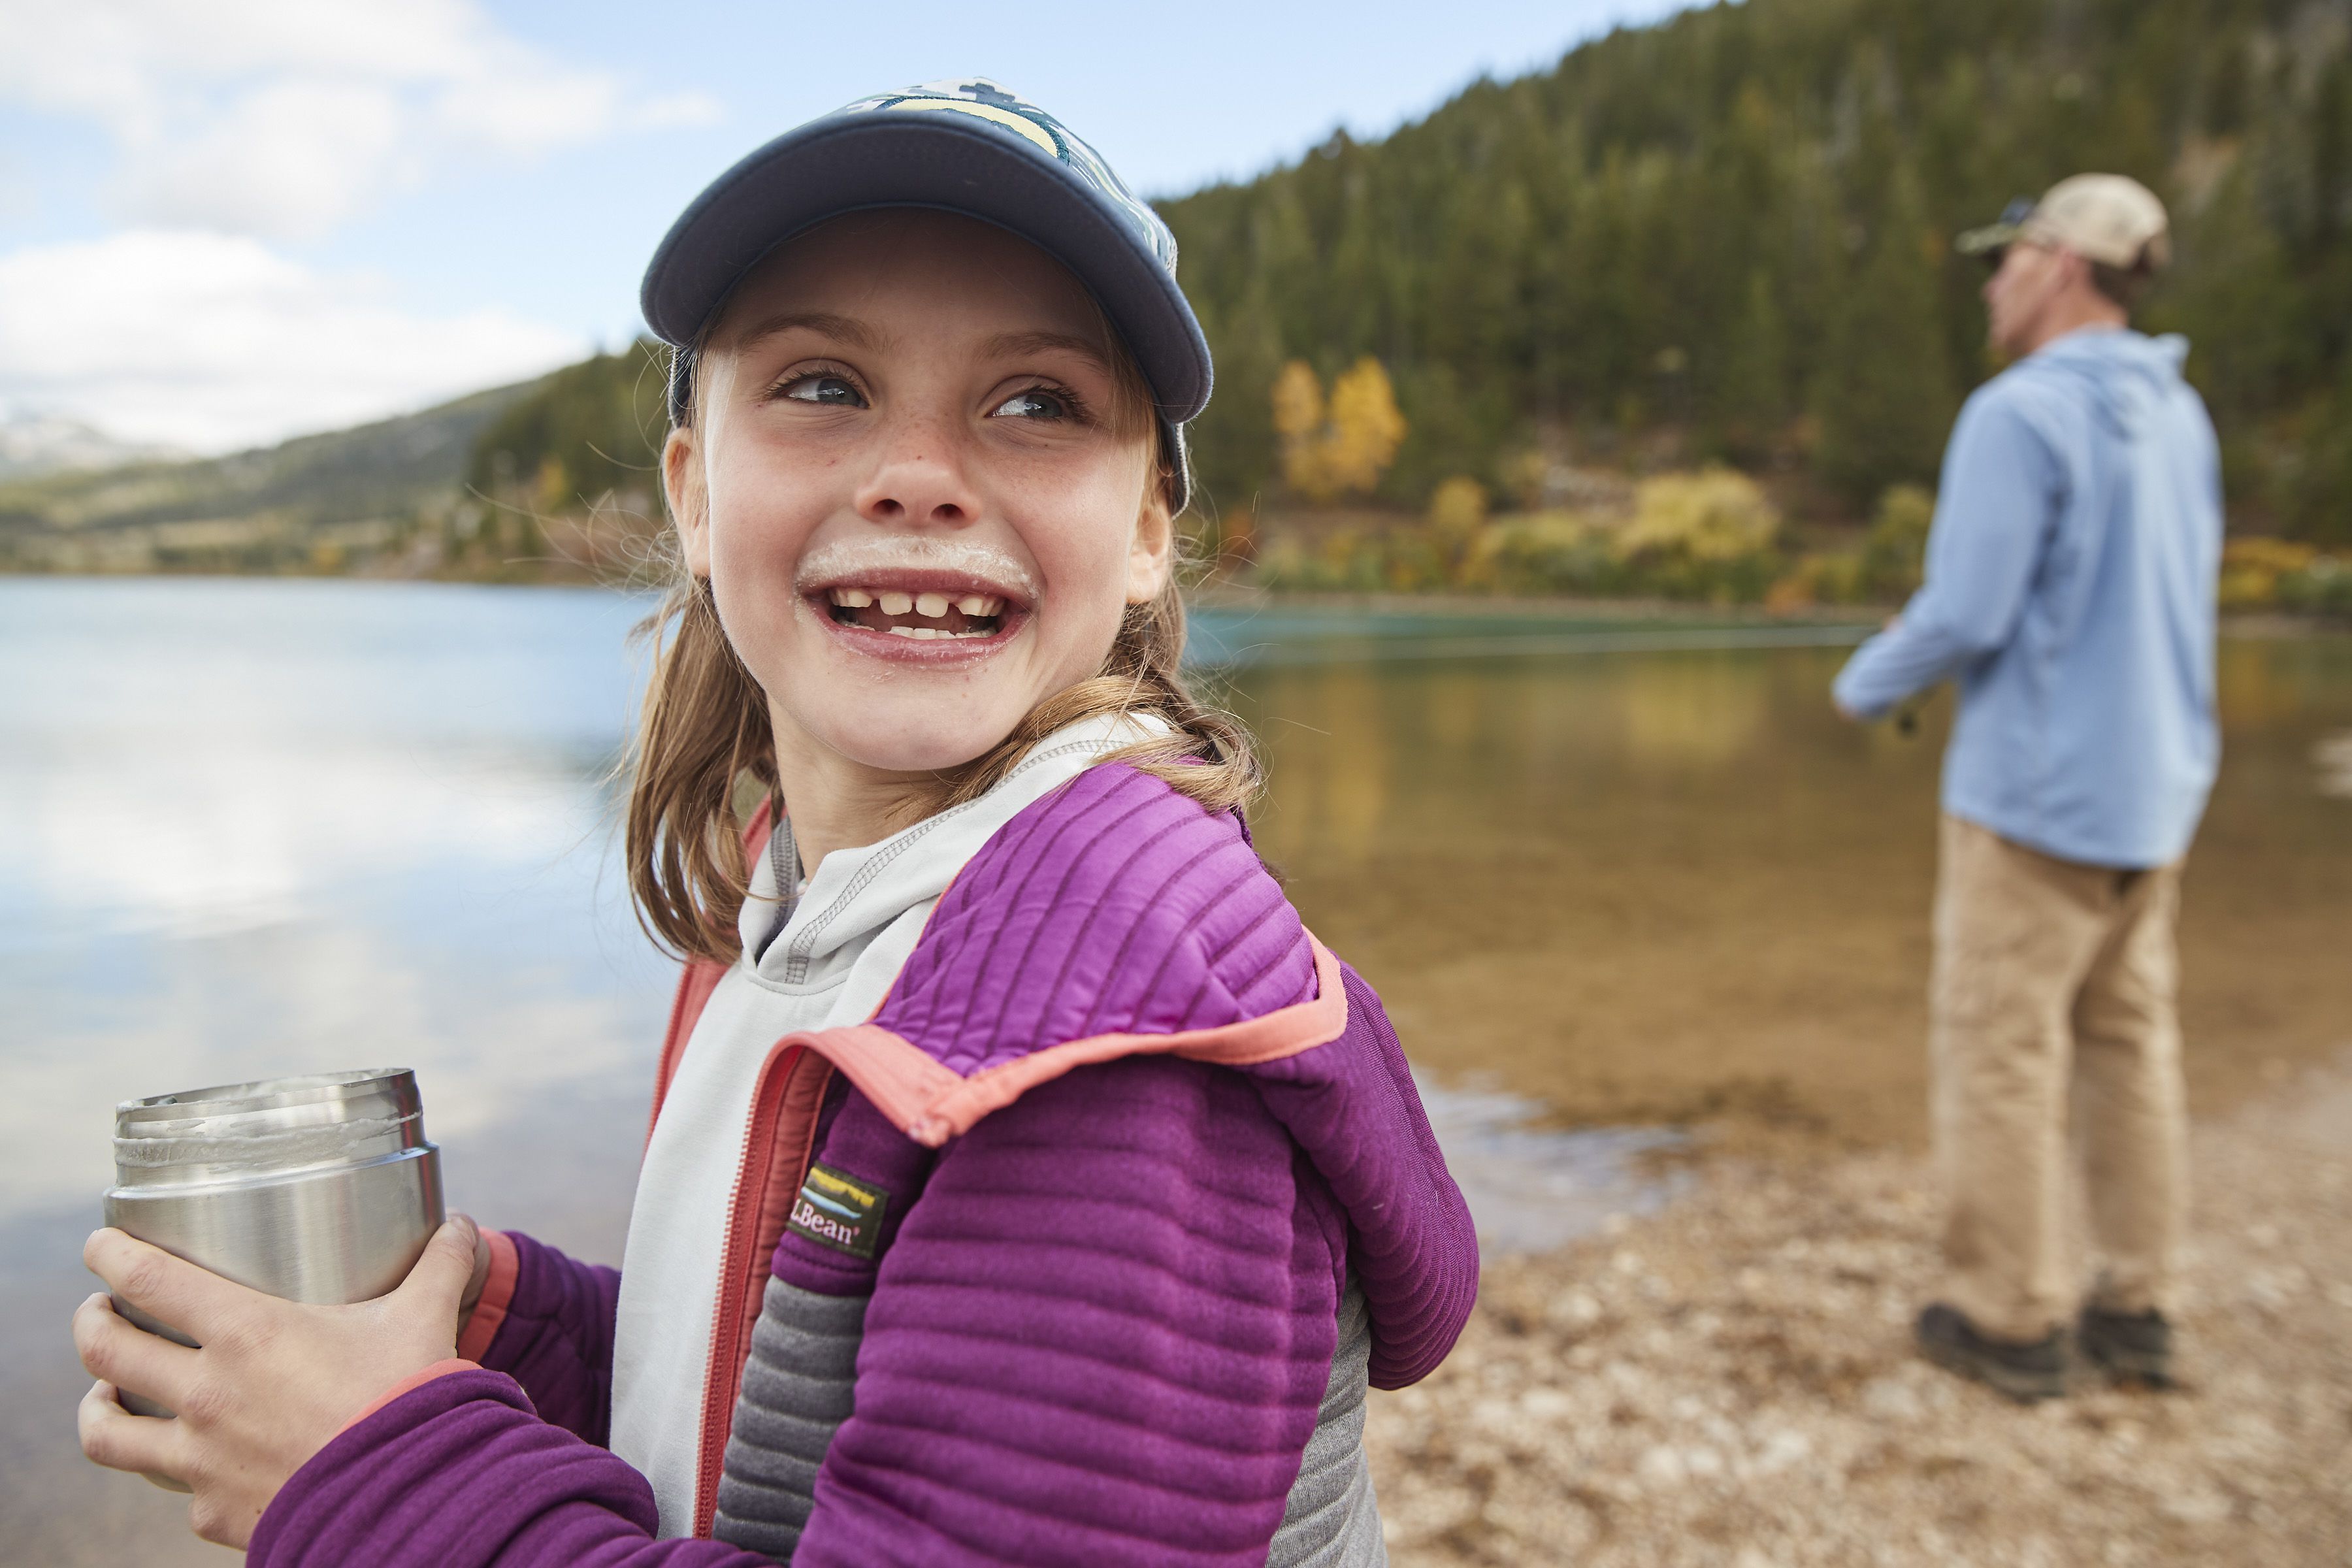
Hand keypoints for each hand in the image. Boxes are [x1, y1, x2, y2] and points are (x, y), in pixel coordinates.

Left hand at [74, 1216, 481, 1548]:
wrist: (410, 1497)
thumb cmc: (410, 1398)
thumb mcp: (423, 1318)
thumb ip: (437, 1266)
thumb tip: (462, 1226)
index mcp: (247, 1334)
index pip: (149, 1281)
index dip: (111, 1255)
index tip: (100, 1245)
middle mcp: (206, 1394)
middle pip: (106, 1352)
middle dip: (91, 1323)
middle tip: (99, 1311)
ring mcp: (200, 1459)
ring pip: (108, 1432)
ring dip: (99, 1406)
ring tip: (106, 1394)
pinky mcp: (212, 1511)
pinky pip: (176, 1489)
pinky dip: (179, 1473)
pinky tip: (193, 1465)